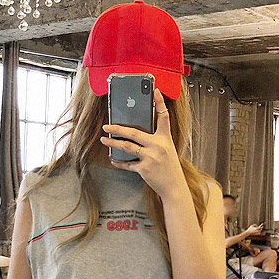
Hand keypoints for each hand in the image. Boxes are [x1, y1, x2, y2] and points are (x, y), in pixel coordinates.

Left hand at [100, 87, 179, 202]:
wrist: (174, 187)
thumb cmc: (170, 168)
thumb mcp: (167, 150)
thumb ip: (155, 140)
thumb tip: (137, 134)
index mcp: (165, 138)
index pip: (163, 116)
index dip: (160, 102)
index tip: (155, 90)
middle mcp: (158, 145)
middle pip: (134, 132)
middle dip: (117, 128)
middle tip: (106, 126)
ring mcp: (150, 157)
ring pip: (127, 146)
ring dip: (113, 143)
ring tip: (104, 140)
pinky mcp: (144, 169)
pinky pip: (128, 164)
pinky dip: (119, 162)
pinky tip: (113, 159)